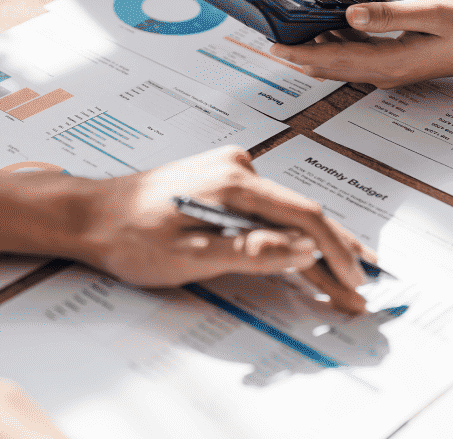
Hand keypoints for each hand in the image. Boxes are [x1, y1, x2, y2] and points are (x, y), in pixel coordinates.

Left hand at [73, 146, 374, 313]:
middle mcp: (237, 167)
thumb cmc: (129, 236)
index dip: (334, 252)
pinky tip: (304, 253)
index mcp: (233, 181)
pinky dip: (287, 236)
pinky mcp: (221, 183)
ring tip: (344, 275)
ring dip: (312, 247)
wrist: (89, 214)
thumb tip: (303, 250)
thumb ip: (250, 251)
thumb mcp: (190, 254)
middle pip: (300, 213)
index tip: (354, 282)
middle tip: (363, 284)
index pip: (302, 216)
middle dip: (334, 252)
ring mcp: (230, 172)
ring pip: (286, 213)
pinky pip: (267, 211)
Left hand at [271, 0, 452, 86]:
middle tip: (268, 39)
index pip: (334, 59)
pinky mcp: (396, 62)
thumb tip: (349, 14)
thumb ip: (389, 15)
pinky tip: (324, 29)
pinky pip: (356, 57)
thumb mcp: (432, 13)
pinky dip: (335, 46)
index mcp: (391, 61)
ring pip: (341, 63)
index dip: (300, 53)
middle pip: (330, 66)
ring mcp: (391, 69)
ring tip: (286, 35)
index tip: (272, 45)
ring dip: (314, 52)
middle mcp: (386, 71)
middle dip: (298, 54)